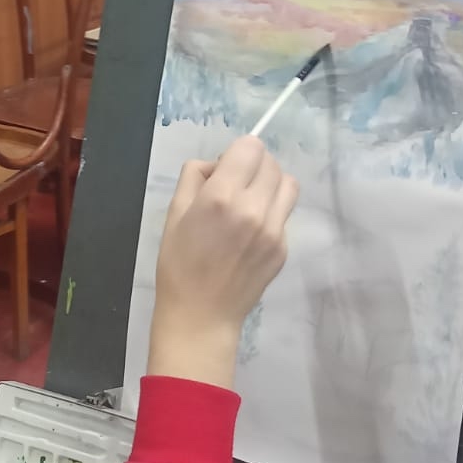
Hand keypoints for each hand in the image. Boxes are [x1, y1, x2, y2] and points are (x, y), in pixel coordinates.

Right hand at [147, 137, 298, 389]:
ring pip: (288, 184)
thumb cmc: (179, 264)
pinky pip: (284, 213)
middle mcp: (254, 209)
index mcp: (222, 197)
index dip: (237, 152)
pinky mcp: (284, 248)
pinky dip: (271, 212)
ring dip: (270, 184)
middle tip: (235, 186)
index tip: (225, 169)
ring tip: (251, 201)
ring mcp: (274, 230)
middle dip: (253, 166)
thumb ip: (195, 177)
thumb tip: (216, 165)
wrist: (202, 315)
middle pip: (271, 162)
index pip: (251, 147)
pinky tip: (251, 232)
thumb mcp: (174, 213)